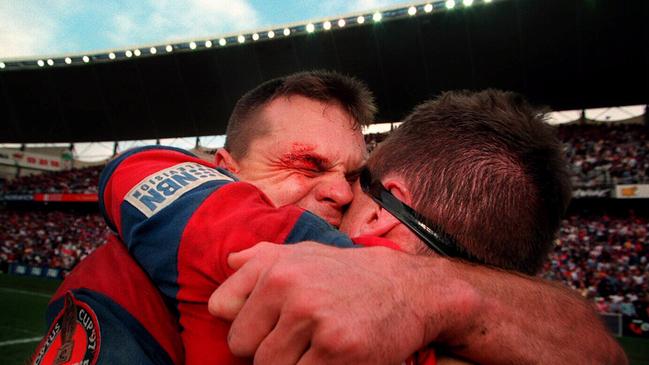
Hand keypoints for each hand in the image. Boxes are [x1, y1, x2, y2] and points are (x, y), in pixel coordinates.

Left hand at [208, 242, 430, 364]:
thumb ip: (262, 258)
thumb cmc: (348, 275)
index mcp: (274, 267)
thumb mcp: (305, 253)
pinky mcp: (337, 351)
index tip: (269, 322)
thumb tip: (228, 261)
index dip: (245, 320)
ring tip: (316, 347)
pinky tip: (333, 357)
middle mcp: (290, 289)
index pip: (221, 309)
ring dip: (291, 364)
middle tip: (299, 338)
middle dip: (266, 348)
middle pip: (242, 346)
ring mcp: (314, 320)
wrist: (408, 290)